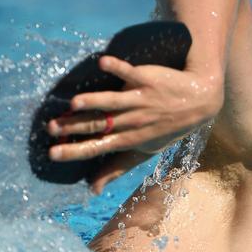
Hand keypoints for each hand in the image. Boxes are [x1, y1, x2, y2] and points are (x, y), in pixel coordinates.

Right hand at [47, 54, 222, 168]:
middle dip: (75, 127)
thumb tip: (93, 189)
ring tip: (74, 103)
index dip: (76, 151)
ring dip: (94, 101)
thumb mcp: (145, 150)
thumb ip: (117, 167)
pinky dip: (118, 67)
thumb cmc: (169, 127)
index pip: (98, 147)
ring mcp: (140, 100)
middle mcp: (133, 121)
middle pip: (100, 124)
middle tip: (51, 127)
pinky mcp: (147, 79)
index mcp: (129, 139)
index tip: (53, 153)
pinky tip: (104, 62)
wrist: (200, 100)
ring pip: (114, 102)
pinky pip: (131, 73)